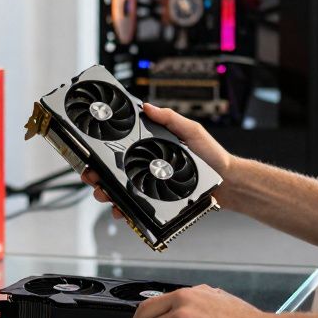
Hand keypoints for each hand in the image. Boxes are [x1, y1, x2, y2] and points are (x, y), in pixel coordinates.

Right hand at [81, 103, 240, 214]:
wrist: (227, 182)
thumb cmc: (212, 156)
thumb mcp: (191, 130)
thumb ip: (169, 118)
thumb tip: (147, 106)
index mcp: (151, 148)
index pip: (120, 148)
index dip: (102, 150)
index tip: (89, 150)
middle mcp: (147, 168)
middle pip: (113, 171)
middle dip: (96, 173)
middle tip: (90, 174)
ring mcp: (150, 186)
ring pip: (119, 191)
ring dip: (106, 193)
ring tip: (102, 192)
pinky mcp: (156, 203)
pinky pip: (136, 208)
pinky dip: (124, 211)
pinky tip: (120, 210)